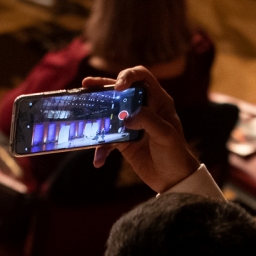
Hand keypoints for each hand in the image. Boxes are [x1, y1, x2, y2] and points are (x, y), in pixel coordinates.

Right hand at [82, 67, 205, 194]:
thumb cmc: (175, 153)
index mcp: (158, 101)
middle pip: (120, 90)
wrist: (172, 179)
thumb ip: (147, 120)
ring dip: (95, 114)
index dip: (128, 76)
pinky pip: (107, 139)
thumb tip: (126, 117)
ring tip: (80, 114)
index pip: (142, 77)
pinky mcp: (123, 140)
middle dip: (102, 86)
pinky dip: (101, 149)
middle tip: (86, 85)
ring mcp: (131, 124)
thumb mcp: (165, 134)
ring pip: (109, 112)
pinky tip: (99, 160)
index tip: (118, 87)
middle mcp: (143, 108)